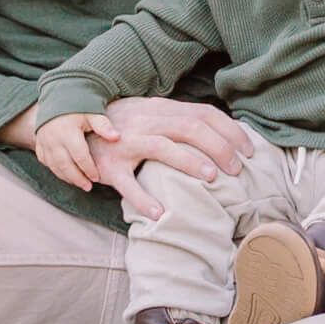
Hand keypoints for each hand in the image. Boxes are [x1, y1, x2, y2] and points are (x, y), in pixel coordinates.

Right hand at [35, 111, 109, 192]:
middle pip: (65, 165)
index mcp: (68, 131)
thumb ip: (104, 126)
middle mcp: (53, 139)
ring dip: (67, 177)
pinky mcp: (39, 145)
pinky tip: (66, 175)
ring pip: (54, 166)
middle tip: (88, 187)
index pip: (79, 156)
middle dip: (77, 178)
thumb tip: (117, 137)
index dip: (89, 168)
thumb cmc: (78, 107)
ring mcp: (44, 143)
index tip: (97, 177)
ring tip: (80, 184)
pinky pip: (46, 162)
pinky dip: (56, 171)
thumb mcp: (92, 113)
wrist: (57, 98)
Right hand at [82, 93, 252, 221]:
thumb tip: (222, 133)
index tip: (249, 150)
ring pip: (163, 147)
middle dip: (220, 148)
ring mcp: (126, 143)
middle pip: (190, 127)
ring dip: (190, 163)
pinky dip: (144, 199)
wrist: (75, 126)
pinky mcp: (110, 166)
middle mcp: (146, 122)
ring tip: (212, 179)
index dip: (230, 131)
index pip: (203, 113)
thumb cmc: (124, 124)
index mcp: (161, 109)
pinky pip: (128, 184)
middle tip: (238, 170)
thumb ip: (180, 120)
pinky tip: (161, 214)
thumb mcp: (153, 113)